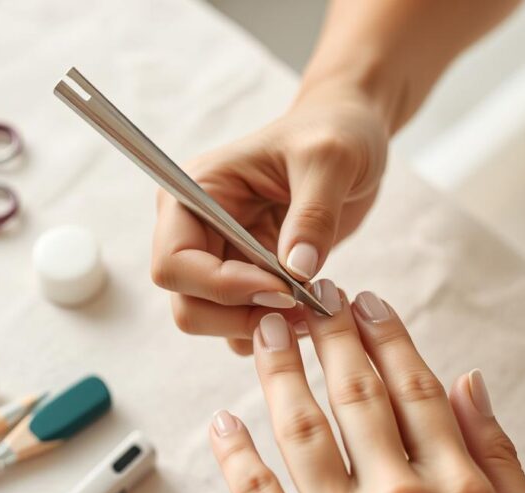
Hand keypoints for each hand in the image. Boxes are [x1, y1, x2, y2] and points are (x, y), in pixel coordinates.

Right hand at [151, 91, 388, 354]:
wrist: (351, 136)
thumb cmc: (334, 133)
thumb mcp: (331, 160)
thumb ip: (313, 215)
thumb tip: (296, 272)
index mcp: (196, 191)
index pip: (174, 262)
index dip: (222, 287)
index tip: (285, 288)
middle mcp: (196, 227)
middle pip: (187, 302)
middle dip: (238, 315)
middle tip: (299, 307)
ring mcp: (220, 255)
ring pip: (211, 320)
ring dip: (257, 325)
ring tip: (311, 308)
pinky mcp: (247, 275)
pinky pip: (241, 323)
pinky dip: (271, 327)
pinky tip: (310, 308)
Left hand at [209, 281, 524, 492]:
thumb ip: (502, 458)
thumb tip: (471, 383)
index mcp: (457, 486)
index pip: (414, 389)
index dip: (387, 338)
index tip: (368, 302)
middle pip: (356, 395)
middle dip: (331, 336)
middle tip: (311, 295)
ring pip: (302, 428)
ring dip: (282, 372)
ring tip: (270, 332)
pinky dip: (235, 454)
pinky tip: (223, 420)